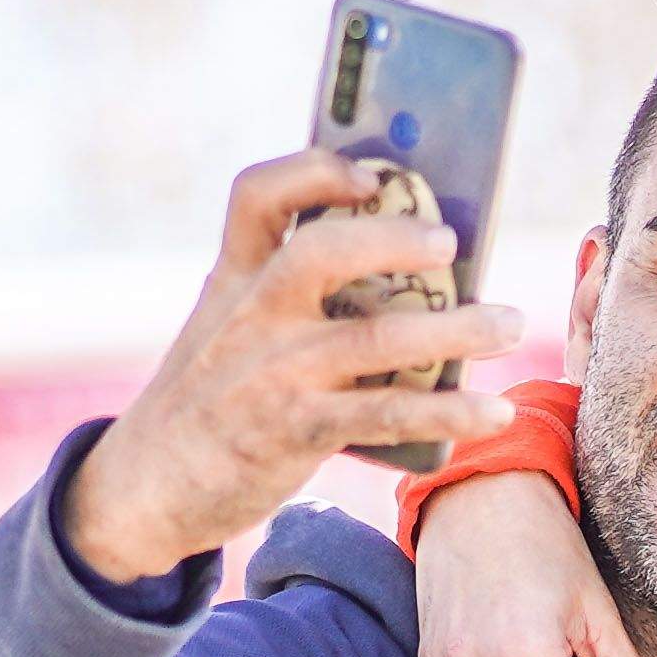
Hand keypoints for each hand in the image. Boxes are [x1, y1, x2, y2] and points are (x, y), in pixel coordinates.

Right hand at [61, 150, 530, 585]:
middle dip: (394, 239)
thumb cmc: (208, 399)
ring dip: (456, 330)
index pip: (257, 195)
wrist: (146, 485)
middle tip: (451, 245)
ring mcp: (274, 373)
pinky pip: (386, 415)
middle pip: (322, 251)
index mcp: (234, 277)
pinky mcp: (295, 431)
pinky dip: (448, 411)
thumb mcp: (225, 327)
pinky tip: (492, 411)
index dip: (314, 171)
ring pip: (376, 338)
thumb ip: (287, 292)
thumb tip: (400, 271)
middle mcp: (252, 315)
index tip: (371, 174)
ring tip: (510, 324)